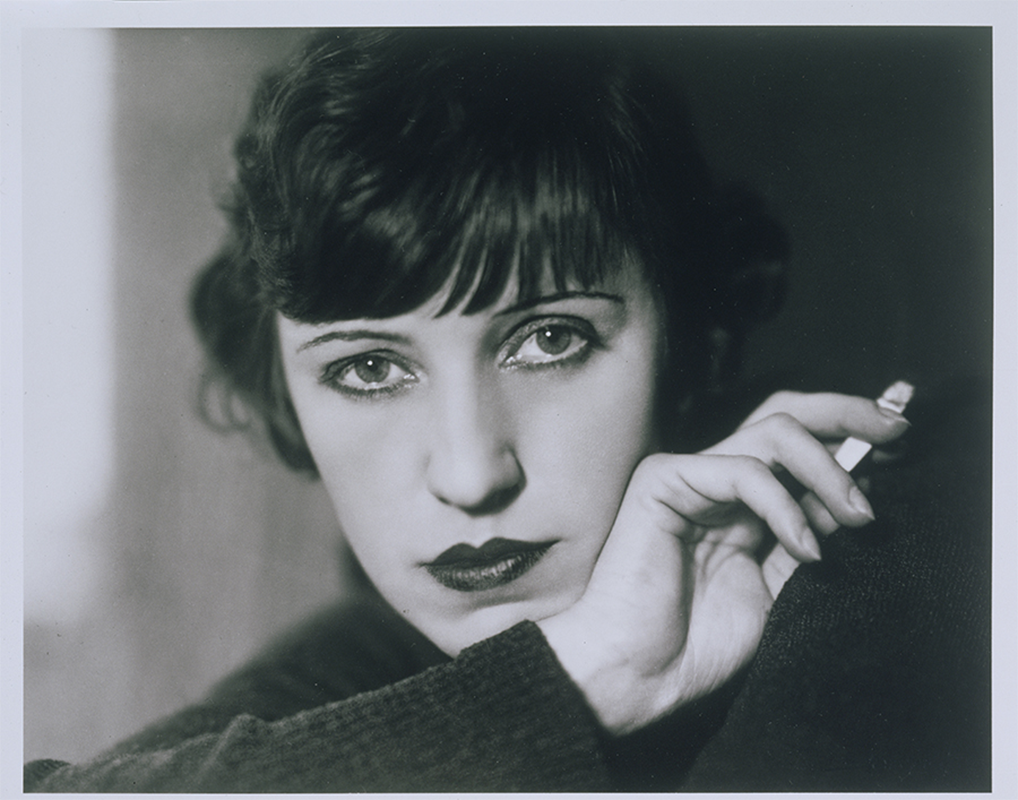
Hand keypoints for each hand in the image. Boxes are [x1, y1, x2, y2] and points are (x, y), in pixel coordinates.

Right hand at [538, 390, 908, 734]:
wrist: (638, 673)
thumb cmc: (695, 644)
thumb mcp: (777, 591)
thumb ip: (807, 539)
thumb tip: (855, 499)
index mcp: (741, 505)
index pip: (797, 448)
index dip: (848, 437)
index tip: (900, 442)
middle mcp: (718, 481)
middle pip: (785, 415)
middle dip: (846, 413)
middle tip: (895, 428)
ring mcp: (690, 475)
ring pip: (772, 433)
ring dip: (828, 470)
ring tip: (859, 518)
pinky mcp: (664, 479)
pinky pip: (741, 470)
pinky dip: (784, 505)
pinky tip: (804, 547)